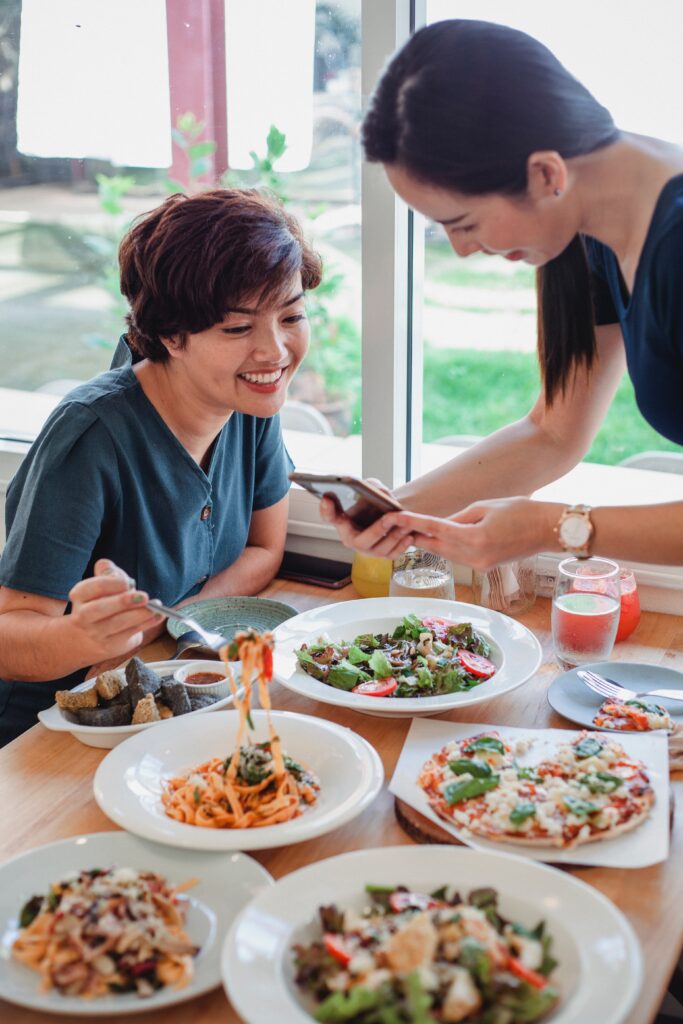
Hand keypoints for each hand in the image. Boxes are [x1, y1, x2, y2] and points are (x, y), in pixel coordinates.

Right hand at [66, 559, 163, 666]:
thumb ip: (107, 573)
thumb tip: (107, 566)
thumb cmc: (103, 601)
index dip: (110, 584)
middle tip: (144, 596)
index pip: (91, 588)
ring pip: (117, 624)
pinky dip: (146, 624)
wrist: (90, 636)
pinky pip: (130, 633)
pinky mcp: (111, 645)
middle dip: (122, 602)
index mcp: (80, 595)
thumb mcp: (103, 584)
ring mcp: (96, 633)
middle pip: (98, 609)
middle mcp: (83, 616)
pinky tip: (158, 616)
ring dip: (139, 615)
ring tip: (155, 607)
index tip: (127, 582)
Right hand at [319, 478, 414, 557]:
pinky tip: (409, 535)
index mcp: (342, 522)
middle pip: (360, 541)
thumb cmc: (376, 501)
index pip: (330, 516)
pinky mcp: (382, 556)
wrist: (389, 514)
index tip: (326, 498)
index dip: (327, 509)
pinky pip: (392, 555)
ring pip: (380, 550)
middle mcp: (351, 540)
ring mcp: (367, 550)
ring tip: (406, 524)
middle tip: (389, 517)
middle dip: (377, 529)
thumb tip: (374, 490)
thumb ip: (371, 487)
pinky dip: (402, 546)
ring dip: (395, 537)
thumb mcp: (372, 488)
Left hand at [380, 498, 557, 570]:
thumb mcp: (486, 507)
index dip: (413, 523)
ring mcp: (480, 565)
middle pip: (436, 546)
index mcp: (474, 537)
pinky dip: (448, 548)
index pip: (435, 529)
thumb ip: (459, 518)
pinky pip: (460, 558)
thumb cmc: (521, 512)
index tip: (395, 517)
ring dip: (432, 543)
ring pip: (447, 554)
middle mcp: (475, 556)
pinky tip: (441, 540)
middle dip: (417, 536)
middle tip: (397, 526)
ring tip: (415, 532)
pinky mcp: (485, 568)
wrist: (548, 530)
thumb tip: (440, 525)